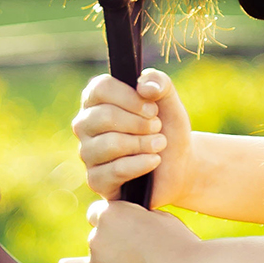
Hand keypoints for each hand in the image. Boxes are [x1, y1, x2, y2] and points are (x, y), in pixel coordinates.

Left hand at [57, 197, 204, 262]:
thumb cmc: (184, 248)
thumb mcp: (161, 219)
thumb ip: (137, 220)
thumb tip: (131, 224)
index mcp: (111, 215)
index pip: (96, 215)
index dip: (111, 226)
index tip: (124, 237)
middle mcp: (97, 239)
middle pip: (89, 242)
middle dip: (103, 250)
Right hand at [71, 67, 194, 206]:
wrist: (177, 165)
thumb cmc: (166, 128)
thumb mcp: (169, 101)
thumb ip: (159, 82)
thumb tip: (143, 86)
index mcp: (97, 99)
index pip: (100, 88)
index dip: (130, 97)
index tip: (152, 108)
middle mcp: (86, 125)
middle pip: (105, 117)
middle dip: (139, 123)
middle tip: (157, 127)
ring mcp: (87, 153)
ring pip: (110, 144)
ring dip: (142, 143)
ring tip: (159, 144)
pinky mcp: (96, 180)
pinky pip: (115, 170)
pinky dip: (141, 164)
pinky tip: (154, 161)